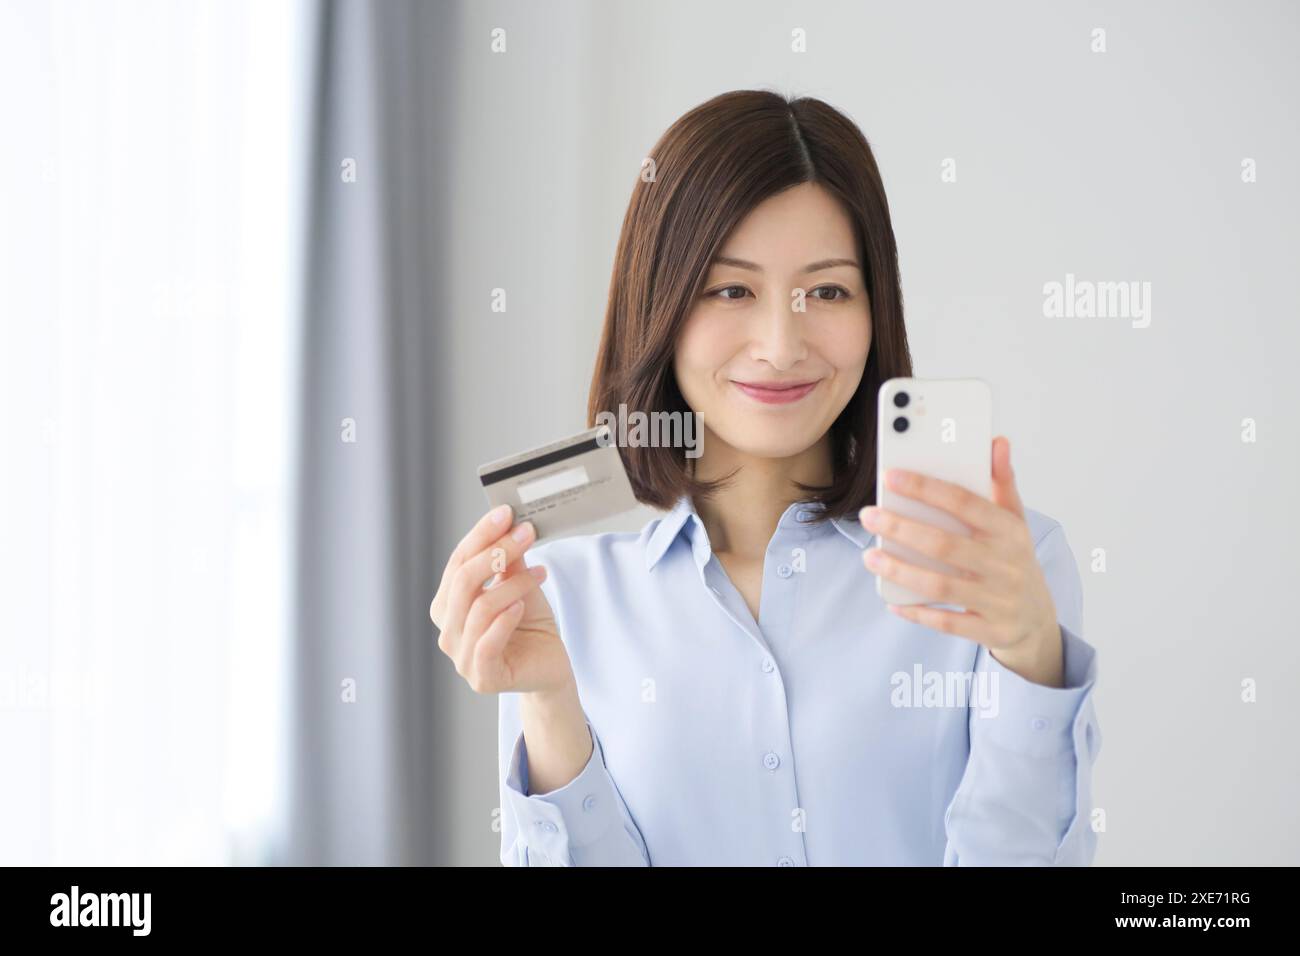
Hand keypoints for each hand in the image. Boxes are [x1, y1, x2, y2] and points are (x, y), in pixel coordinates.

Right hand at [430, 504, 574, 695]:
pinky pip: (486, 643)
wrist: (549, 665)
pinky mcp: (481, 677)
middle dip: (496, 552)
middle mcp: (448, 630)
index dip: (480, 536)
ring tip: (539, 573)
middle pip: (463, 581)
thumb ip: (508, 562)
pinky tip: (521, 606)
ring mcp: (461, 657)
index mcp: (448, 605)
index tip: (506, 513)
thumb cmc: (529, 626)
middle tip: (525, 534)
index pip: (457, 563)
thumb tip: (508, 524)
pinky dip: (505, 620)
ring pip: (479, 608)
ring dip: (512, 584)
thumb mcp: (519, 585)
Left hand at [859, 436, 1064, 686]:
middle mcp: (1005, 565)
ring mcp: (998, 600)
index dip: (926, 488)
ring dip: (901, 571)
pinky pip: (947, 623)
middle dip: (902, 529)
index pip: (965, 503)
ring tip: (870, 556)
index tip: (891, 476)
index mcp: (1010, 531)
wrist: (1037, 619)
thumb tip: (997, 442)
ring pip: (941, 586)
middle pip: (945, 545)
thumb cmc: (1014, 559)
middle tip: (869, 515)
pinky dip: (917, 613)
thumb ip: (1002, 482)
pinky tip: (891, 601)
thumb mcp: (1015, 521)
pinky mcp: (990, 630)